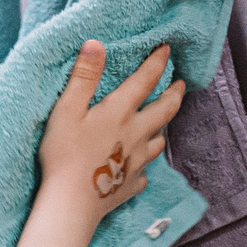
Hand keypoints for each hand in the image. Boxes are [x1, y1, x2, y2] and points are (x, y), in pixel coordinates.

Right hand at [38, 41, 183, 227]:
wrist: (72, 202)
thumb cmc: (65, 154)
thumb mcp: (67, 109)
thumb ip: (84, 77)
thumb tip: (96, 43)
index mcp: (120, 112)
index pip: (145, 81)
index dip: (157, 63)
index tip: (167, 49)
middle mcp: (136, 134)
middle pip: (164, 111)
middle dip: (175, 94)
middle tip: (182, 85)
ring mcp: (137, 161)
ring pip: (159, 142)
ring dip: (163, 129)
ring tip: (162, 124)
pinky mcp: (131, 184)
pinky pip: (144, 172)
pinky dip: (144, 165)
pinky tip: (139, 166)